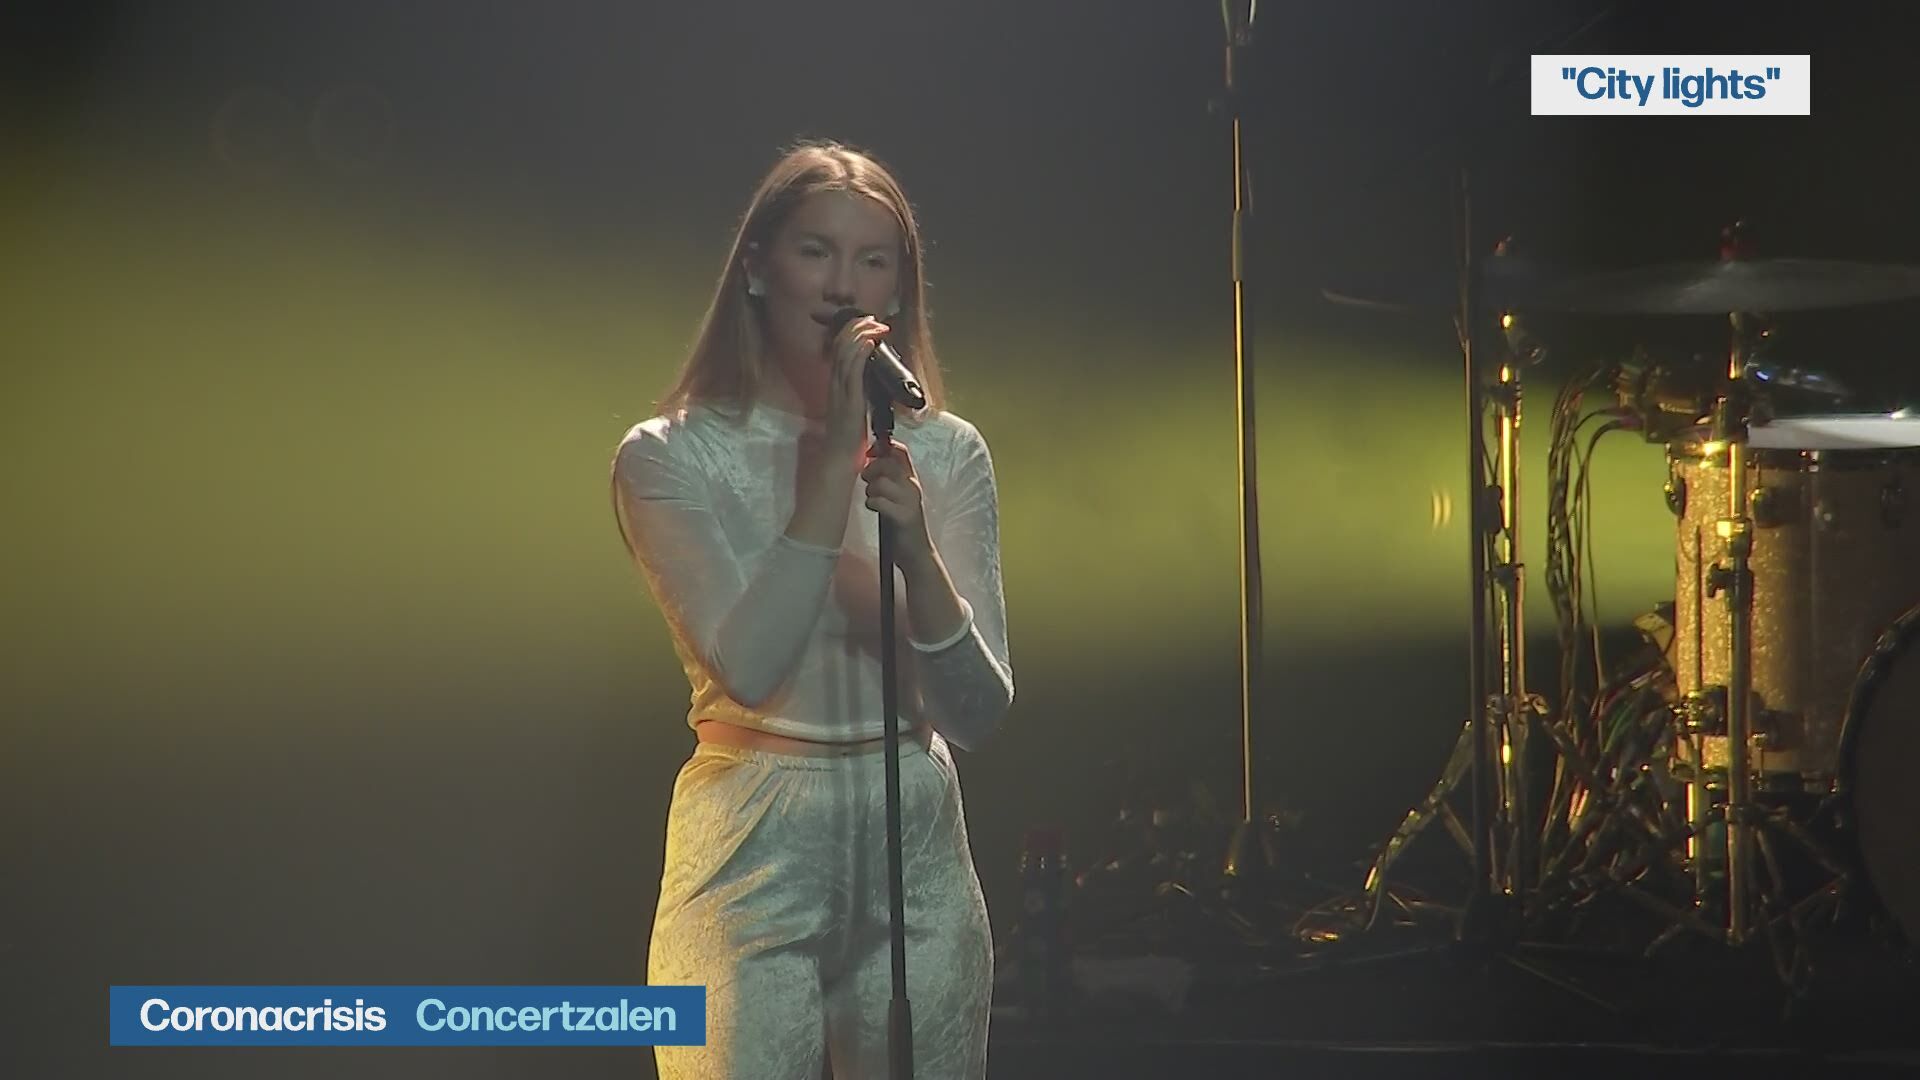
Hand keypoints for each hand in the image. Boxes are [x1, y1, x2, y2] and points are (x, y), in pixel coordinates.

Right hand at [824, 315, 889, 454]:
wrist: (840, 460)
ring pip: (845, 354)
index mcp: (836, 385)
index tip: (868, 324)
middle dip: (858, 328)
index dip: (852, 333)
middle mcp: (835, 384)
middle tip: (875, 319)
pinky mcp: (850, 401)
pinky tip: (870, 343)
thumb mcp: (854, 410)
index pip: (839, 350)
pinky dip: (861, 354)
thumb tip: (871, 383)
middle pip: (840, 345)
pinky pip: (853, 372)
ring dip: (862, 335)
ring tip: (876, 325)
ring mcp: (841, 392)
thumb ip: (859, 395)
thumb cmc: (849, 440)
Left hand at [861, 441, 933, 558]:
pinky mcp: (904, 516)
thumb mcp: (897, 496)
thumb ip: (887, 478)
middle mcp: (913, 486)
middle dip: (871, 469)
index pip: (900, 451)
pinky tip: (875, 509)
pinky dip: (872, 504)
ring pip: (881, 482)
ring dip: (870, 490)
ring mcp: (910, 501)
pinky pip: (880, 501)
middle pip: (888, 462)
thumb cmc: (902, 524)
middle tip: (867, 480)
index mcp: (911, 479)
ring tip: (873, 499)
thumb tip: (869, 460)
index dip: (882, 447)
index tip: (870, 454)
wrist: (917, 553)